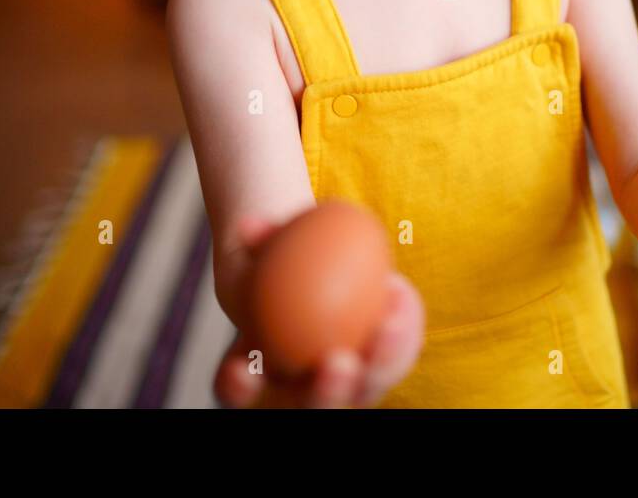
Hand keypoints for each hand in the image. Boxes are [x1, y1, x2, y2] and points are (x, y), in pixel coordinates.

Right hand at [213, 214, 424, 407]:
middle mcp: (298, 393)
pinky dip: (401, 334)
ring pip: (362, 392)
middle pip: (314, 409)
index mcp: (254, 373)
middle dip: (328, 394)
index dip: (237, 388)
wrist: (310, 268)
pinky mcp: (378, 371)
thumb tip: (250, 229)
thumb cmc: (275, 256)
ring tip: (390, 325)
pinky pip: (394, 360)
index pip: (236, 391)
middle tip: (339, 360)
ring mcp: (342, 389)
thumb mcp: (262, 245)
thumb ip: (256, 237)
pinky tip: (401, 296)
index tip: (246, 369)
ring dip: (380, 364)